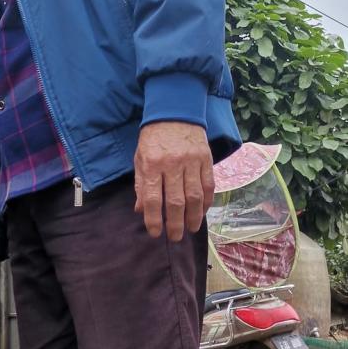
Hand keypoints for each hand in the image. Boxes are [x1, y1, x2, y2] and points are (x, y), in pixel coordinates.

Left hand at [133, 122, 213, 240]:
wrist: (175, 111)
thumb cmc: (153, 138)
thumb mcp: (140, 158)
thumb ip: (141, 184)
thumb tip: (141, 210)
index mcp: (152, 164)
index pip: (153, 198)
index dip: (154, 219)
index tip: (155, 233)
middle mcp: (173, 164)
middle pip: (176, 201)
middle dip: (176, 223)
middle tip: (175, 237)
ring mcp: (192, 161)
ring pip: (195, 196)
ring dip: (193, 216)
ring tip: (191, 229)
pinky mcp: (206, 158)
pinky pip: (209, 185)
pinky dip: (206, 201)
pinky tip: (202, 212)